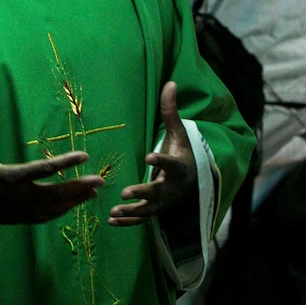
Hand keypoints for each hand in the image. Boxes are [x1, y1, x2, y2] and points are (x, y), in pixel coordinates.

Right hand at [0, 99, 103, 230]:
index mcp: (5, 177)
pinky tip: (76, 202)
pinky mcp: (19, 218)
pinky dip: (63, 210)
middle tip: (100, 180)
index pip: (41, 169)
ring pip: (53, 208)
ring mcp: (19, 211)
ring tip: (95, 190)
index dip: (65, 163)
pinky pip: (46, 216)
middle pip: (54, 194)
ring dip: (75, 200)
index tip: (85, 155)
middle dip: (79, 187)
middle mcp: (16, 197)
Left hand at [109, 81, 196, 226]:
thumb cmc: (181, 152)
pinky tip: (111, 220)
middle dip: (143, 193)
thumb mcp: (178, 132)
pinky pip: (142, 219)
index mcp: (179, 166)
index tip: (150, 156)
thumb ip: (171, 110)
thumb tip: (171, 82)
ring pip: (149, 210)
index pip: (171, 163)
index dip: (161, 161)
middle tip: (126, 192)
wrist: (194, 179)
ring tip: (114, 211)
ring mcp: (165, 202)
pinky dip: (128, 222)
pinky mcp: (156, 210)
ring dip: (132, 212)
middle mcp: (173, 187)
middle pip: (159, 192)